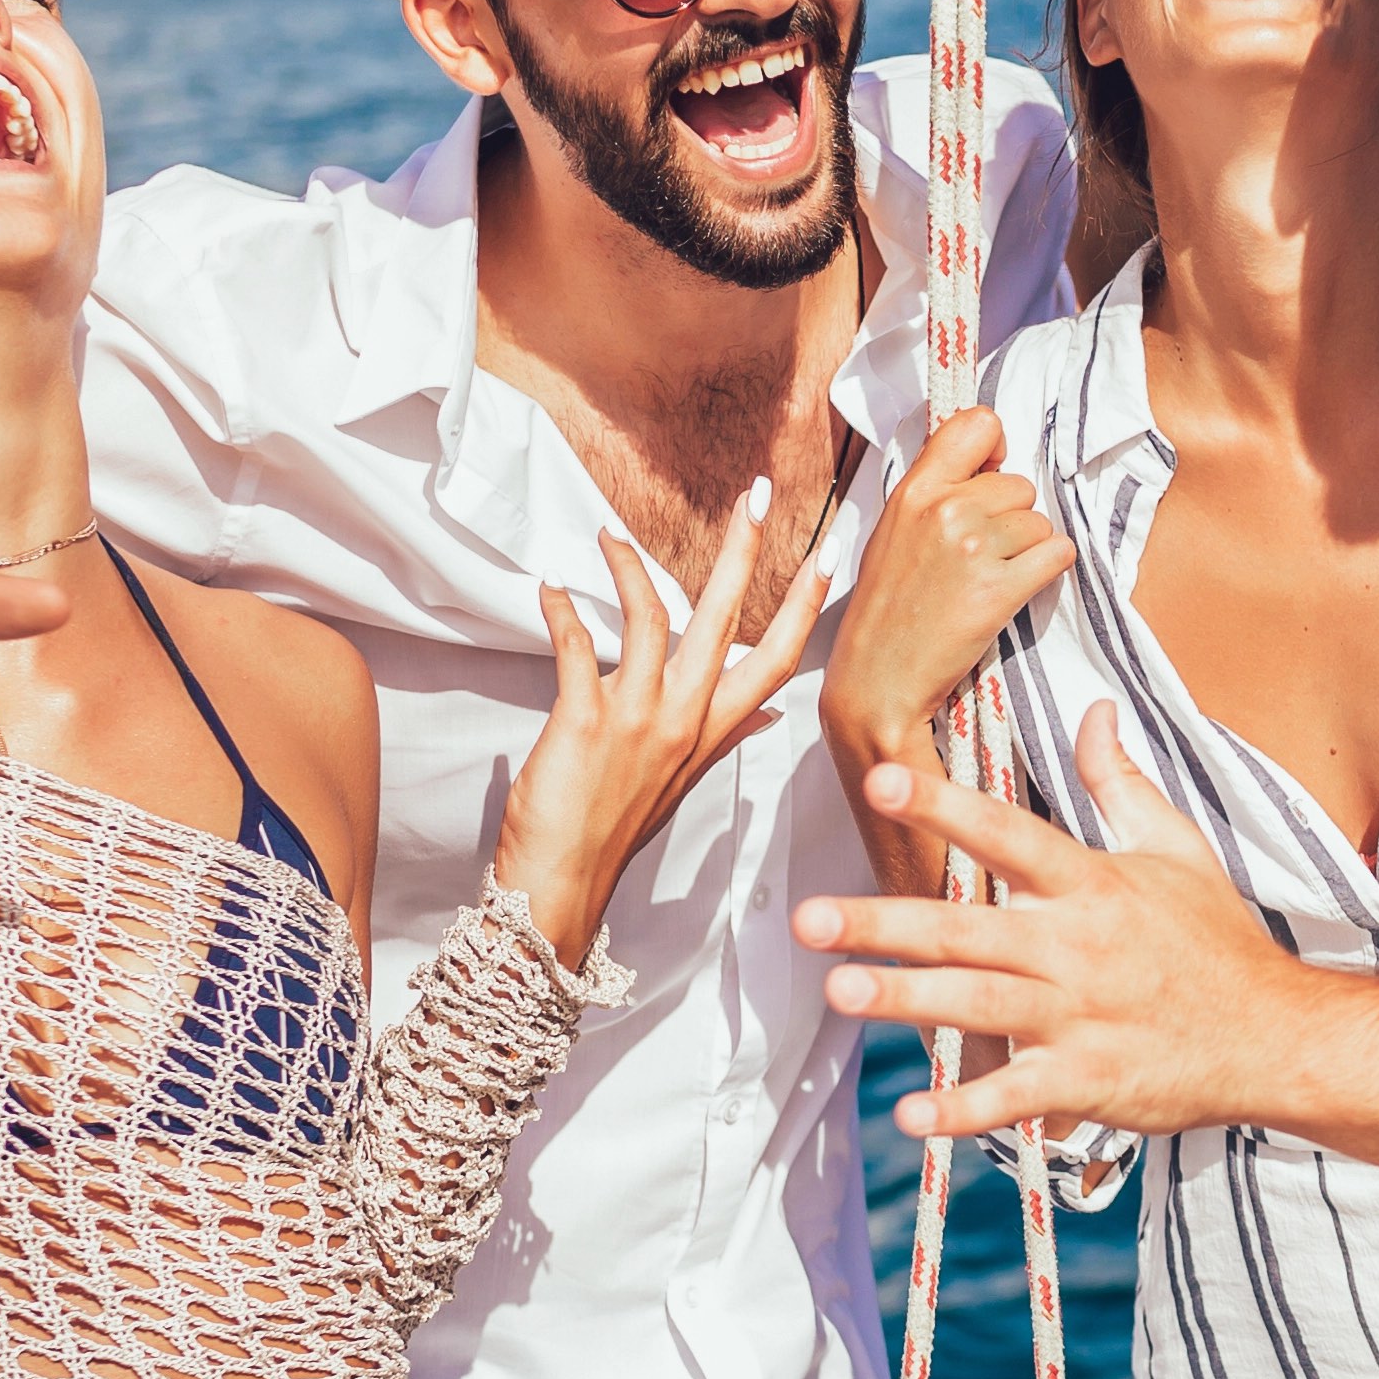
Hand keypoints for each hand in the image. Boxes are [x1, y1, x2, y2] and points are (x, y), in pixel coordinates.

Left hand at [488, 486, 835, 961]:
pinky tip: (552, 589)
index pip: (776, 662)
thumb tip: (766, 712)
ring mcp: (640, 719)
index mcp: (711, 733)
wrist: (562, 883)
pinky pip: (577, 645)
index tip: (825, 558)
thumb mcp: (683, 780)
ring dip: (629, 566)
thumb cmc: (611, 831)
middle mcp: (685, 721)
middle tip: (755, 496)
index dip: (803, 607)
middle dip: (744, 552)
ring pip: (653, 619)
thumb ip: (724, 736)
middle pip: (728, 622)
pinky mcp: (588, 719)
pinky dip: (562, 609)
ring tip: (610, 537)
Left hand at [792, 704, 1309, 1139]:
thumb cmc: (1220, 943)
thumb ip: (1120, 783)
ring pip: (979, 1005)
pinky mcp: (1090, 1081)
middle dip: (884, 922)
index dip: (944, 807)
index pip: (1008, 835)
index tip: (880, 778)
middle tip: (808, 918)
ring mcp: (1082, 1018)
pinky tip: (911, 1114)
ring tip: (838, 992)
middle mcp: (1078, 947)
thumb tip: (1093, 711)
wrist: (1279, 1037)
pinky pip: (1016, 1096)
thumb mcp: (1179, 849)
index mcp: (1093, 885)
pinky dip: (964, 1109)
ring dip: (907, 1000)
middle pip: (969, 930)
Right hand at [818, 407, 1076, 794]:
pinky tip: (1016, 591)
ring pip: (1040, 523)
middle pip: (1019, 485)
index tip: (992, 473)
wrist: (878, 683)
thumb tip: (992, 462)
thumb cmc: (887, 612)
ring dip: (1028, 551)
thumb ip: (936, 493)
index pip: (977, 424)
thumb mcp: (894, 534)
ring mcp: (971, 547)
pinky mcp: (999, 589)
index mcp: (913, 491)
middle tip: (980, 557)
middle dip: (1012, 519)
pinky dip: (1048, 572)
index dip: (996, 448)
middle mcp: (943, 509)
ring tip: (990, 581)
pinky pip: (1058, 554)